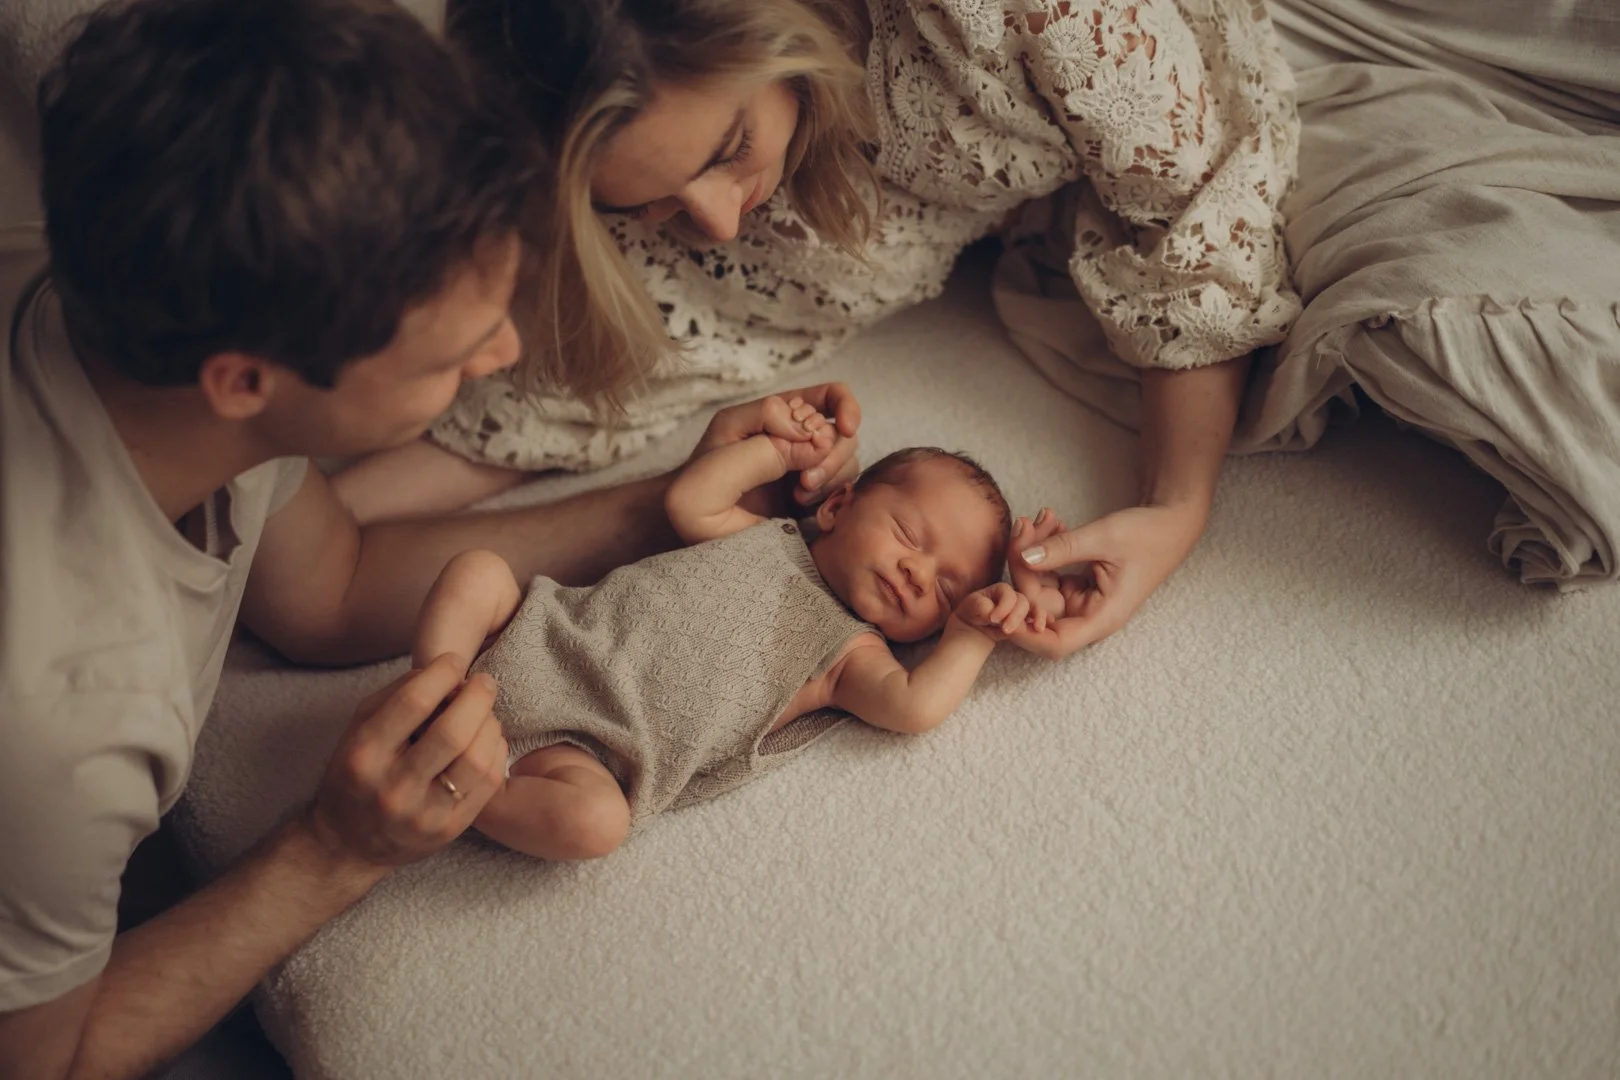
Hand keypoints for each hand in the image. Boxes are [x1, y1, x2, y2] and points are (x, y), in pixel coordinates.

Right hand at [301, 653, 508, 871]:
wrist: (348, 845)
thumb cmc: (357, 774)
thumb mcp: (358, 729)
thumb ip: (396, 695)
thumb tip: (442, 671)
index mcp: (364, 756)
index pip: (412, 703)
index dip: (441, 674)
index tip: (454, 662)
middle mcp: (393, 788)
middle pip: (452, 732)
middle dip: (477, 697)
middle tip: (485, 682)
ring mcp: (424, 814)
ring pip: (477, 759)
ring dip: (490, 725)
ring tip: (486, 713)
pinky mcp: (450, 830)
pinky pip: (490, 782)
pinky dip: (496, 752)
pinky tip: (488, 741)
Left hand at [691, 382, 860, 513]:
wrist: (689, 536)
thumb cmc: (693, 500)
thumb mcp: (717, 471)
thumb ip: (763, 451)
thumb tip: (813, 442)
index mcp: (763, 415)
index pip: (822, 396)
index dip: (828, 418)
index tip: (811, 448)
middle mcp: (786, 434)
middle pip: (841, 425)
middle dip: (833, 452)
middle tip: (806, 481)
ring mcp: (800, 462)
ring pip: (847, 454)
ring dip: (832, 474)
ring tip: (801, 496)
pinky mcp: (809, 491)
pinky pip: (843, 483)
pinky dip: (833, 493)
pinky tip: (805, 506)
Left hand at [952, 581, 1038, 640]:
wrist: (974, 629)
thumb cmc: (971, 613)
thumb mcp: (972, 607)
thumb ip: (982, 607)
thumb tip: (993, 614)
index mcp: (1001, 589)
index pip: (1008, 594)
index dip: (1003, 606)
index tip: (992, 619)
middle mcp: (1014, 597)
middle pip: (1023, 602)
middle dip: (1016, 616)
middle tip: (1005, 630)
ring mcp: (1021, 610)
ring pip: (1034, 610)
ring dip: (1035, 618)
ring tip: (1034, 630)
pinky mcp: (1026, 622)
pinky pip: (1038, 620)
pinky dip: (1041, 622)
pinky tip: (1041, 629)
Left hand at [1003, 503, 1205, 657]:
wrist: (1171, 521)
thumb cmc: (1148, 534)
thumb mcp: (1104, 537)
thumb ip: (1062, 549)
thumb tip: (1022, 557)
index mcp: (1101, 618)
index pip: (1054, 643)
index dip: (1022, 633)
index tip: (1000, 606)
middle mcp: (1088, 614)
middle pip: (1038, 607)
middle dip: (1022, 567)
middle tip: (1023, 527)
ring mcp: (1081, 600)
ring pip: (1039, 586)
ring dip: (1032, 552)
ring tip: (1038, 518)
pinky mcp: (1078, 584)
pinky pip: (1049, 573)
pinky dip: (1044, 550)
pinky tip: (1050, 523)